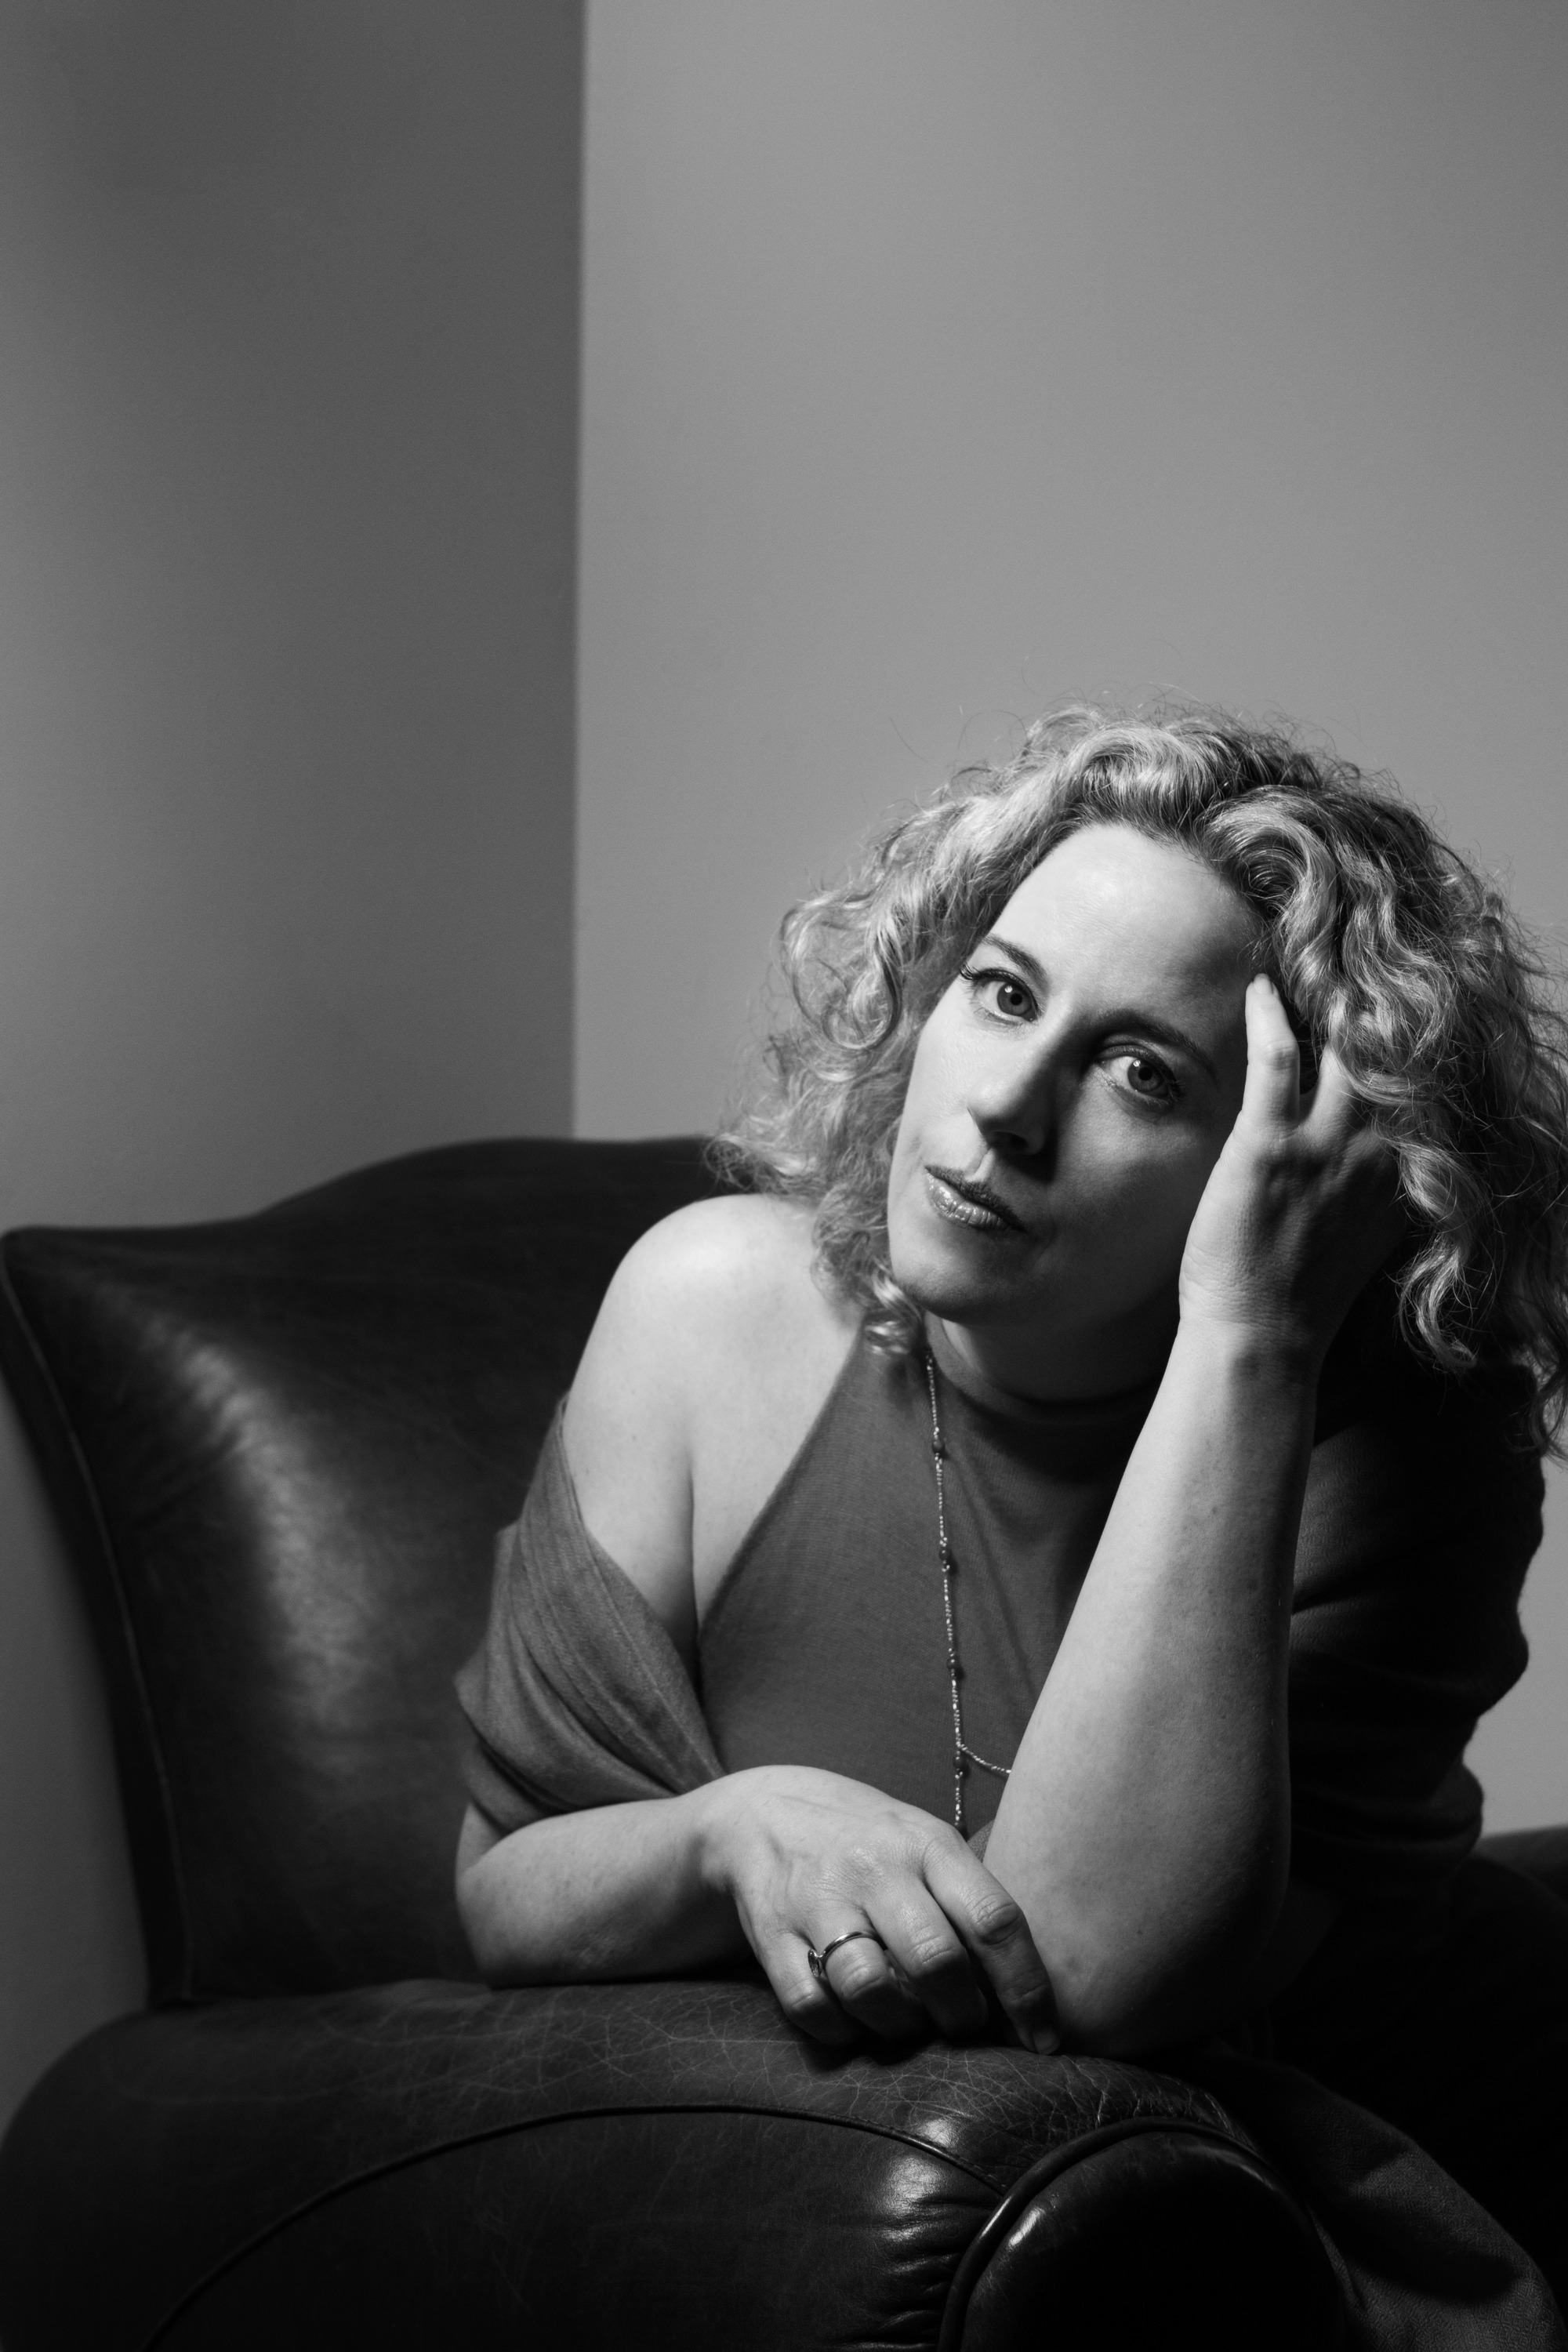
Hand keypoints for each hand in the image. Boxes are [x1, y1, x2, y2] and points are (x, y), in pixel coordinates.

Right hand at [702, 1764, 1058, 2051]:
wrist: (763, 1812)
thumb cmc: (871, 1843)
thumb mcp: (926, 1844)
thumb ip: (973, 1901)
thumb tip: (1037, 1990)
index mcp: (927, 1844)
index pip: (993, 1919)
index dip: (1027, 1988)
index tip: (1044, 2038)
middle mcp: (875, 1868)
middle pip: (936, 1961)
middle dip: (962, 2015)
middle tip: (965, 2027)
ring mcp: (819, 1900)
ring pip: (870, 1989)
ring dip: (900, 2026)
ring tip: (909, 2024)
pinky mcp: (772, 1934)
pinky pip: (811, 2005)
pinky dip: (840, 2029)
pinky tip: (854, 2021)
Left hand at [1178, 974, 1402, 1369]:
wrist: (1261, 1340)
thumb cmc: (1300, 1297)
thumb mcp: (1363, 1236)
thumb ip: (1374, 1189)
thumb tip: (1370, 1155)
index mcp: (1405, 1175)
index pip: (1416, 1087)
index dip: (1405, 1044)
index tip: (1392, 1009)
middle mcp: (1379, 1153)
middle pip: (1393, 1056)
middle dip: (1379, 1007)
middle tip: (1354, 964)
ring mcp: (1327, 1146)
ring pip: (1345, 1046)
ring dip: (1329, 999)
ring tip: (1312, 962)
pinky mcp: (1271, 1145)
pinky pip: (1278, 1058)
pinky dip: (1268, 1015)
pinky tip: (1259, 989)